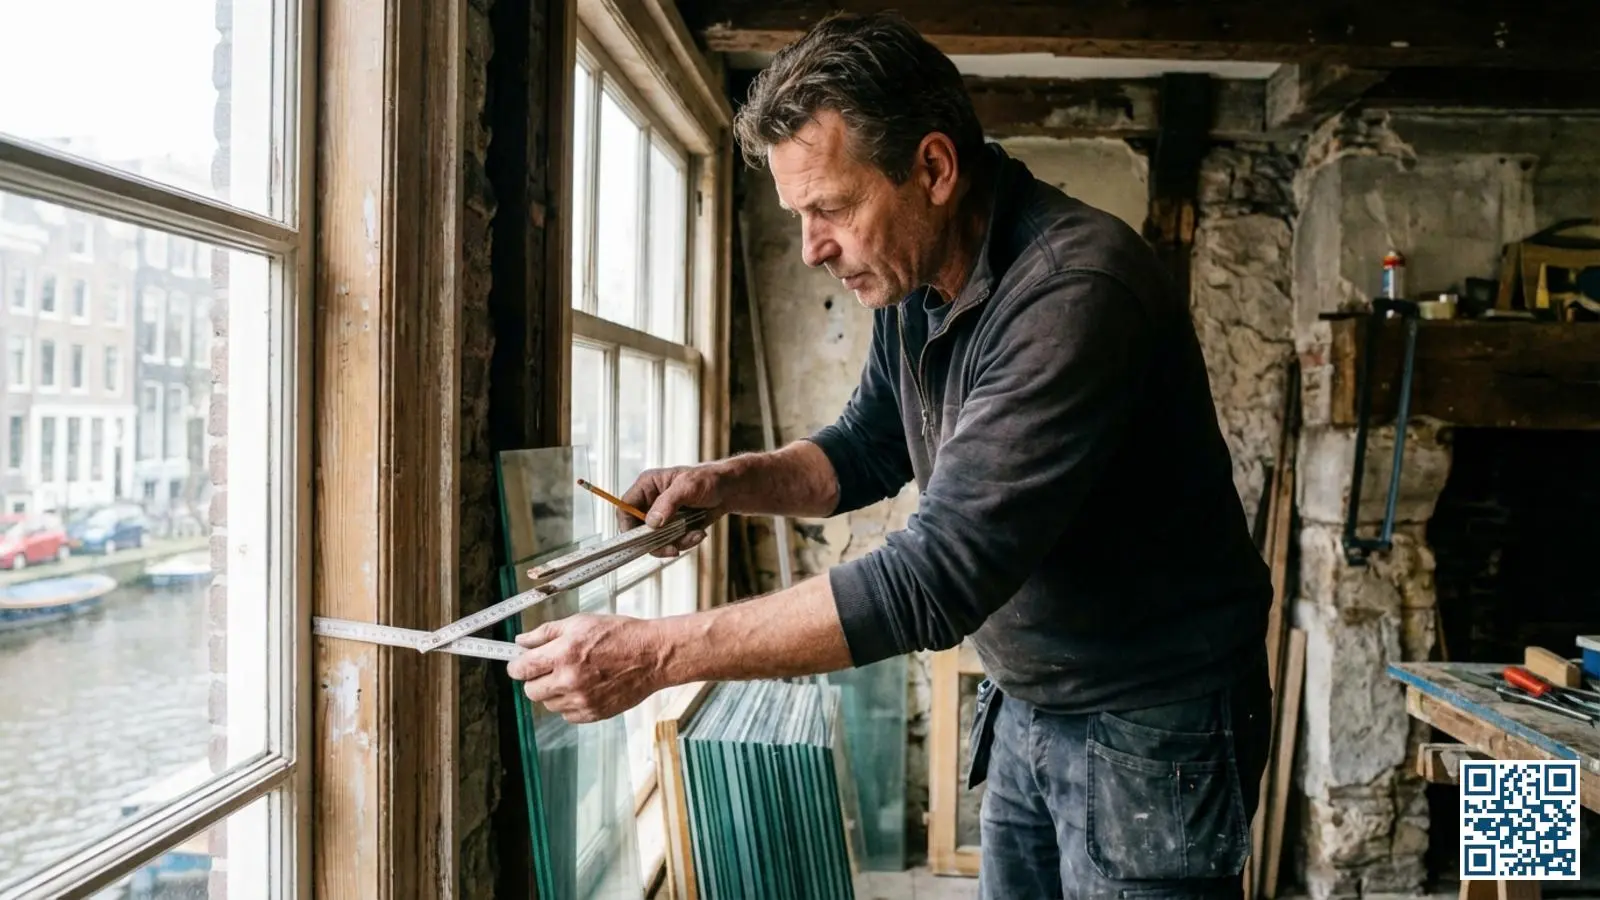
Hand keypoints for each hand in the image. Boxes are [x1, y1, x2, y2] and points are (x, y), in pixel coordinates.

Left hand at [506, 613, 665, 723]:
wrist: (652, 656)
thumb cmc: (621, 635)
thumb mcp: (581, 622)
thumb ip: (546, 633)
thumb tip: (522, 641)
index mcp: (564, 654)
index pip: (522, 669)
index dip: (516, 666)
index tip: (518, 666)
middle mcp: (570, 680)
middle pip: (530, 691)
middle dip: (535, 679)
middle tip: (548, 669)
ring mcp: (581, 700)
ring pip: (548, 704)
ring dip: (553, 692)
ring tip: (573, 676)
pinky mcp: (593, 714)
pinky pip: (567, 714)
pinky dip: (570, 703)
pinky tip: (584, 687)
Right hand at [620, 463, 728, 556]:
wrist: (730, 490)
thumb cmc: (709, 479)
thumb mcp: (688, 487)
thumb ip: (668, 503)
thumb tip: (651, 522)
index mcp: (648, 485)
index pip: (625, 508)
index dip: (628, 526)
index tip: (640, 540)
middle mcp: (651, 501)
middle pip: (638, 530)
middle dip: (656, 542)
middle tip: (673, 548)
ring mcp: (662, 516)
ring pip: (655, 540)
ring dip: (675, 542)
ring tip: (696, 534)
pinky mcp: (673, 527)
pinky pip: (670, 542)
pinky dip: (684, 542)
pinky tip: (698, 533)